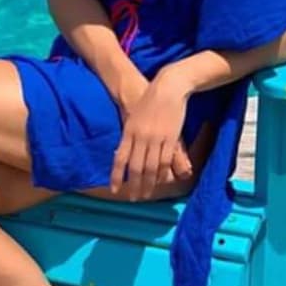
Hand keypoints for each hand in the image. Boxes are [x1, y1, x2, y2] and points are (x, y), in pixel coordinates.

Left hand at [111, 71, 191, 200]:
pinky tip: (160, 181)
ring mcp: (157, 138)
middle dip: (134, 185)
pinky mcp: (171, 138)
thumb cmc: (149, 100)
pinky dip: (162, 173)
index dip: (116, 175)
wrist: (167, 87)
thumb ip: (129, 136)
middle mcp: (141, 137)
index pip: (120, 158)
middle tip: (133, 198)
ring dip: (148, 183)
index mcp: (129, 131)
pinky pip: (165, 160)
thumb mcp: (133, 117)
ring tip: (146, 194)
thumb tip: (124, 154)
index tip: (114, 189)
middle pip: (136, 167)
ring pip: (151, 167)